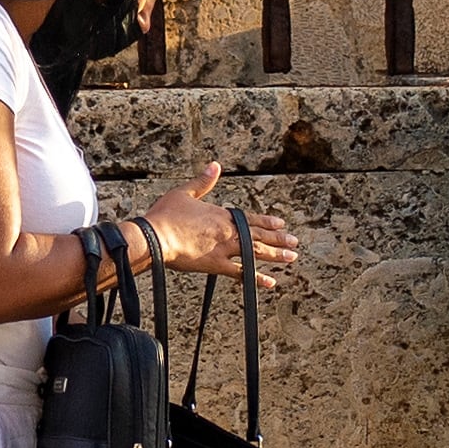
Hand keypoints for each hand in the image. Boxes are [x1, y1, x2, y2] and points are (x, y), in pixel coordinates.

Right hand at [133, 164, 302, 287]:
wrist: (155, 236)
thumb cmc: (165, 215)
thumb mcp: (183, 193)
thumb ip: (202, 182)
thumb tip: (215, 165)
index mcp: (220, 214)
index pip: (249, 218)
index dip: (266, 221)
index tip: (280, 223)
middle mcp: (227, 230)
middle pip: (258, 234)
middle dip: (277, 238)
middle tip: (294, 242)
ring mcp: (224, 248)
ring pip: (256, 252)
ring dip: (275, 254)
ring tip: (291, 257)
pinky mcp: (216, 264)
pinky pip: (241, 273)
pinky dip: (257, 278)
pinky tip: (271, 282)